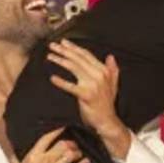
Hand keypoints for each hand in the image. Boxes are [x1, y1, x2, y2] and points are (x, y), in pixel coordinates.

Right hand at [5, 129, 89, 162]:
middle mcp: (45, 161)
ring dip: (77, 153)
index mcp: (33, 156)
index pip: (47, 138)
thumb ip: (18, 157)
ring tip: (79, 154)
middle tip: (74, 145)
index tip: (64, 127)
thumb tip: (16, 149)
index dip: (57, 130)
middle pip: (63, 144)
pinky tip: (86, 162)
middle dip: (70, 143)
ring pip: (71, 155)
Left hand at [45, 40, 128, 157]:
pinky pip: (70, 86)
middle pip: (78, 59)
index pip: (86, 55)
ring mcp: (93, 85)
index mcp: (104, 71)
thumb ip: (112, 69)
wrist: (107, 120)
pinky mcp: (86, 95)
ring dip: (60, 60)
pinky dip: (61, 82)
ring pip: (74, 68)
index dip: (74, 47)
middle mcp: (99, 75)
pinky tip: (52, 78)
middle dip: (64, 51)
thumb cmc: (107, 103)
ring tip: (50, 57)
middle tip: (52, 46)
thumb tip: (110, 57)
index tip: (63, 42)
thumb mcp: (113, 84)